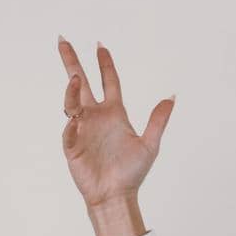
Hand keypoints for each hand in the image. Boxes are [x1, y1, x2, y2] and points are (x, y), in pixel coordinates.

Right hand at [57, 37, 174, 215]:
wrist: (116, 195)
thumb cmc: (132, 172)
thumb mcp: (150, 144)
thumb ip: (158, 120)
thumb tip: (172, 97)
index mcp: (114, 114)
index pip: (109, 82)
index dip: (105, 64)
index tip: (100, 45)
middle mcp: (96, 117)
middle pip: (80, 83)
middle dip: (72, 61)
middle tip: (63, 40)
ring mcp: (82, 129)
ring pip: (72, 101)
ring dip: (72, 90)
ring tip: (76, 79)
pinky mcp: (72, 145)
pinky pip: (68, 130)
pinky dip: (71, 124)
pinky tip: (75, 120)